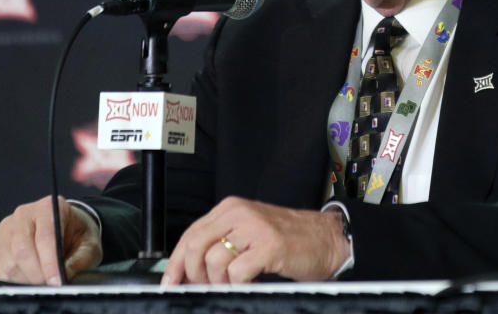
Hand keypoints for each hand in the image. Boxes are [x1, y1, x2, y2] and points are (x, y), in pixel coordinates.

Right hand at [0, 195, 102, 284]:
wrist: (66, 227)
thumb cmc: (77, 234)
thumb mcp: (89, 245)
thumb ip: (79, 261)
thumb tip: (63, 277)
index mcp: (49, 207)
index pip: (46, 236)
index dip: (50, 262)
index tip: (56, 281)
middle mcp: (24, 213)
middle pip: (22, 248)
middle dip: (36, 273)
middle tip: (48, 286)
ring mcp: (6, 227)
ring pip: (9, 260)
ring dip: (25, 278)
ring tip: (41, 283)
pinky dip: (12, 279)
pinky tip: (28, 279)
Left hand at [161, 196, 349, 284]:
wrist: (327, 239)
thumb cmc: (289, 239)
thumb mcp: (249, 232)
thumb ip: (221, 243)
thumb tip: (189, 269)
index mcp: (230, 208)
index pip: (191, 234)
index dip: (176, 262)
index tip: (171, 282)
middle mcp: (239, 213)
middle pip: (196, 246)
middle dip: (194, 275)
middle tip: (205, 288)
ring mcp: (254, 228)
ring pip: (214, 262)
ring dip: (219, 283)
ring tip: (234, 285)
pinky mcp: (269, 246)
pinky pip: (237, 273)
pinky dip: (238, 285)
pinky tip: (249, 283)